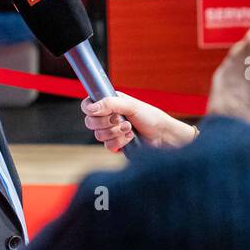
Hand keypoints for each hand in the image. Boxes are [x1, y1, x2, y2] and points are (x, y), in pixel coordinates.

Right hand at [80, 93, 198, 150]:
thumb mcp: (131, 106)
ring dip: (115, 132)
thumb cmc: (150, 117)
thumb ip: (110, 104)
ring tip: (130, 128)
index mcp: (110, 103)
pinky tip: (131, 138)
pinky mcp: (115, 144)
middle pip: (90, 122)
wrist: (162, 136)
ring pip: (98, 135)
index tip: (97, 111)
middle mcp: (108, 116)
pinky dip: (120, 142)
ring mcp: (111, 131)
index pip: (88, 105)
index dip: (90, 109)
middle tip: (120, 119)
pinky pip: (107, 146)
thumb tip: (91, 108)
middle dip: (106, 123)